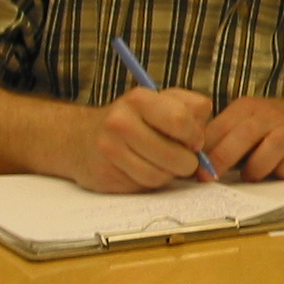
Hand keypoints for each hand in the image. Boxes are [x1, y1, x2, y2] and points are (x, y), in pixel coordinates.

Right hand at [74, 87, 215, 191]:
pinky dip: (151, 181)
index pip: (181, 119)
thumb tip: (202, 140)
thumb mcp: (163, 102)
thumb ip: (191, 111)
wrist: (81, 138)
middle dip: (188, 161)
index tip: (194, 140)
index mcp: (140, 99)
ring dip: (170, 173)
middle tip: (184, 158)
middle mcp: (120, 121)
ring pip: (161, 175)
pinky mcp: (105, 173)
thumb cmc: (135, 120)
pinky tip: (145, 169)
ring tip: (163, 162)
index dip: (196, 135)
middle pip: (176, 155)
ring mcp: (110, 148)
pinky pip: (144, 185)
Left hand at [202, 96, 283, 181]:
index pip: (222, 127)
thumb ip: (220, 137)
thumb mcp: (242, 121)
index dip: (206, 150)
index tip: (195, 170)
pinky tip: (278, 170)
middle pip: (244, 136)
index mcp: (248, 108)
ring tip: (250, 175)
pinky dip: (283, 171)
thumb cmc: (268, 125)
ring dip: (256, 169)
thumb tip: (192, 161)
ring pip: (270, 150)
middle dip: (223, 159)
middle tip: (211, 178)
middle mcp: (270, 116)